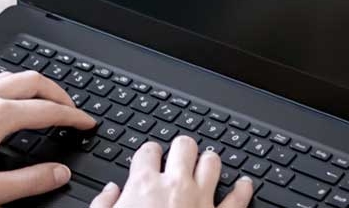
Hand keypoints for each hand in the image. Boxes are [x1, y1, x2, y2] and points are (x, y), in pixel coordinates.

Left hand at [0, 71, 96, 203]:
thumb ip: (29, 181)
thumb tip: (58, 173)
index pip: (47, 109)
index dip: (73, 116)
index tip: (86, 122)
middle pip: (34, 80)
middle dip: (60, 91)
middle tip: (73, 108)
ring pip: (13, 75)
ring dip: (37, 85)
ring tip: (49, 99)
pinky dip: (15, 86)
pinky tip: (13, 98)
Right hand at [90, 136, 254, 207]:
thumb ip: (104, 204)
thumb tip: (110, 191)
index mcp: (144, 185)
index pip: (149, 151)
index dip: (149, 153)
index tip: (149, 159)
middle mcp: (175, 186)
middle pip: (184, 147)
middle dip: (181, 150)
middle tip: (178, 157)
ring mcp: (201, 200)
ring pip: (212, 163)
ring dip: (208, 162)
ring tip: (204, 165)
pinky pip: (238, 199)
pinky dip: (243, 189)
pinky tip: (244, 185)